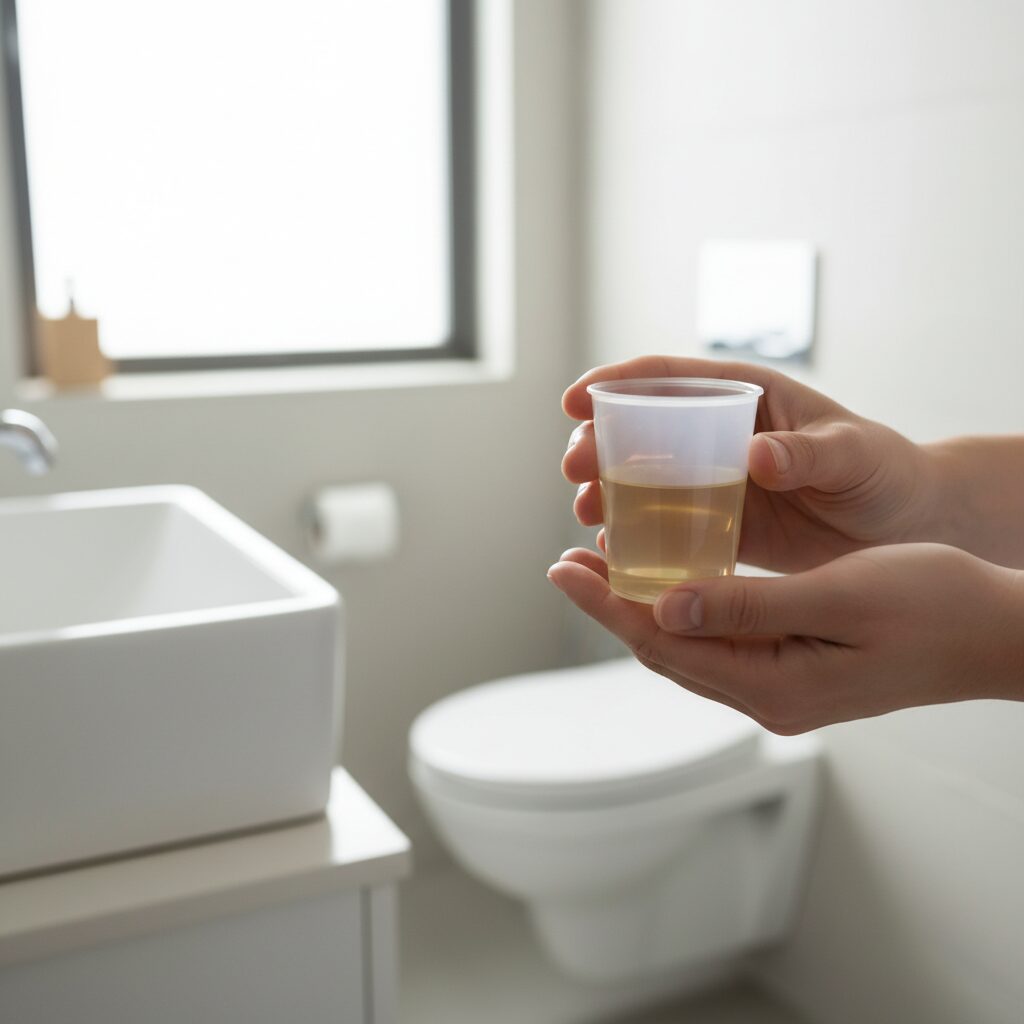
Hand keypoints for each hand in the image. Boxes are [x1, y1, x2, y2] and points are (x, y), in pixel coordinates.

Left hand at [547, 543, 1023, 731]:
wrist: (995, 633)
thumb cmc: (933, 604)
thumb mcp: (840, 595)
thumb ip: (750, 606)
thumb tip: (665, 606)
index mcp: (777, 685)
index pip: (665, 643)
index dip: (608, 603)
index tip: (562, 566)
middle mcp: (770, 698)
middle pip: (667, 649)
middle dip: (613, 605)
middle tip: (566, 561)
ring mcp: (782, 689)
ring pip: (690, 647)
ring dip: (642, 607)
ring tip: (601, 567)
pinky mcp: (795, 672)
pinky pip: (720, 643)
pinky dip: (684, 611)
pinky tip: (669, 583)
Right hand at [562, 355, 936, 571]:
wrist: (909, 528)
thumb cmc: (887, 473)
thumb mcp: (855, 455)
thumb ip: (809, 453)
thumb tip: (757, 455)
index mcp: (747, 398)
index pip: (668, 378)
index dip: (614, 382)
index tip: (573, 401)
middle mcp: (721, 436)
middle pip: (641, 430)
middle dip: (597, 445)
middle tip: (575, 471)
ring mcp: (716, 482)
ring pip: (644, 480)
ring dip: (607, 492)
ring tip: (586, 513)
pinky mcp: (722, 526)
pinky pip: (667, 527)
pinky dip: (637, 536)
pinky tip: (617, 550)